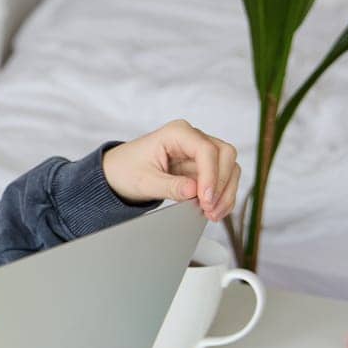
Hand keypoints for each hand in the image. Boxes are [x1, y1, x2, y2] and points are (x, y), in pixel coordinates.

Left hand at [101, 119, 239, 221]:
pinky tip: (214, 211)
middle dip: (221, 184)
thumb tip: (194, 191)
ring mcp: (200, 152)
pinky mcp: (202, 167)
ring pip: (229, 167)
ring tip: (212, 214)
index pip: (206, 150)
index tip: (205, 199)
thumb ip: (169, 186)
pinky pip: (223, 179)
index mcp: (176, 133)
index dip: (211, 175)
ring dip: (225, 193)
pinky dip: (222, 196)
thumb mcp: (144, 181)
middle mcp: (192, 138)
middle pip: (225, 155)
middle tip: (210, 209)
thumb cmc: (126, 170)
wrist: (117, 174)